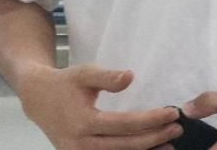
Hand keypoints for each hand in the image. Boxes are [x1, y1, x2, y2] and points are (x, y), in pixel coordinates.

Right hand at [16, 63, 182, 148]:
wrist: (38, 99)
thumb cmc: (65, 83)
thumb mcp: (84, 73)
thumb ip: (107, 77)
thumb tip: (131, 77)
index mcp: (83, 121)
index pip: (125, 124)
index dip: (151, 120)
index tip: (172, 112)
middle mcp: (81, 144)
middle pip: (126, 146)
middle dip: (155, 138)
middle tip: (178, 128)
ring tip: (170, 143)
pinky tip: (149, 149)